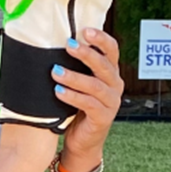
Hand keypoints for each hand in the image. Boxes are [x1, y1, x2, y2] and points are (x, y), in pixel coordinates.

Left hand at [53, 27, 122, 171]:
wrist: (81, 142)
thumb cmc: (77, 109)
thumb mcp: (79, 85)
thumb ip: (76, 67)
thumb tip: (56, 44)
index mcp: (110, 74)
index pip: (112, 50)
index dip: (101, 39)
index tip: (84, 30)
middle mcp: (115, 86)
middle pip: (104, 65)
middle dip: (86, 53)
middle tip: (68, 45)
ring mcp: (111, 103)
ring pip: (95, 85)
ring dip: (74, 77)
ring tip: (56, 72)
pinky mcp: (103, 118)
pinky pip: (89, 104)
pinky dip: (73, 97)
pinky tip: (59, 92)